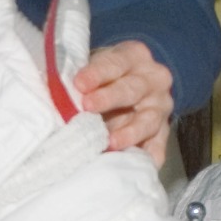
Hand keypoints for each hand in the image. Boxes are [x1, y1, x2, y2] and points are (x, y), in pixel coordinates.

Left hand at [73, 40, 175, 163]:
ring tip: (110, 142)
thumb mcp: (96, 64)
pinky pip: (158, 146)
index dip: (97, 73)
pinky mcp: (163, 131)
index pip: (116, 63)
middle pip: (132, 89)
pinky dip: (149, 156)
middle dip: (109, 98)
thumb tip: (58, 96)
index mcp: (134, 56)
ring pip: (148, 120)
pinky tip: (139, 164)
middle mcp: (153, 79)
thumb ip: (83, 78)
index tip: (79, 83)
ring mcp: (160, 107)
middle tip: (87, 107)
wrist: (132, 82)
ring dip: (129, 132)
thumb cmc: (105, 74)